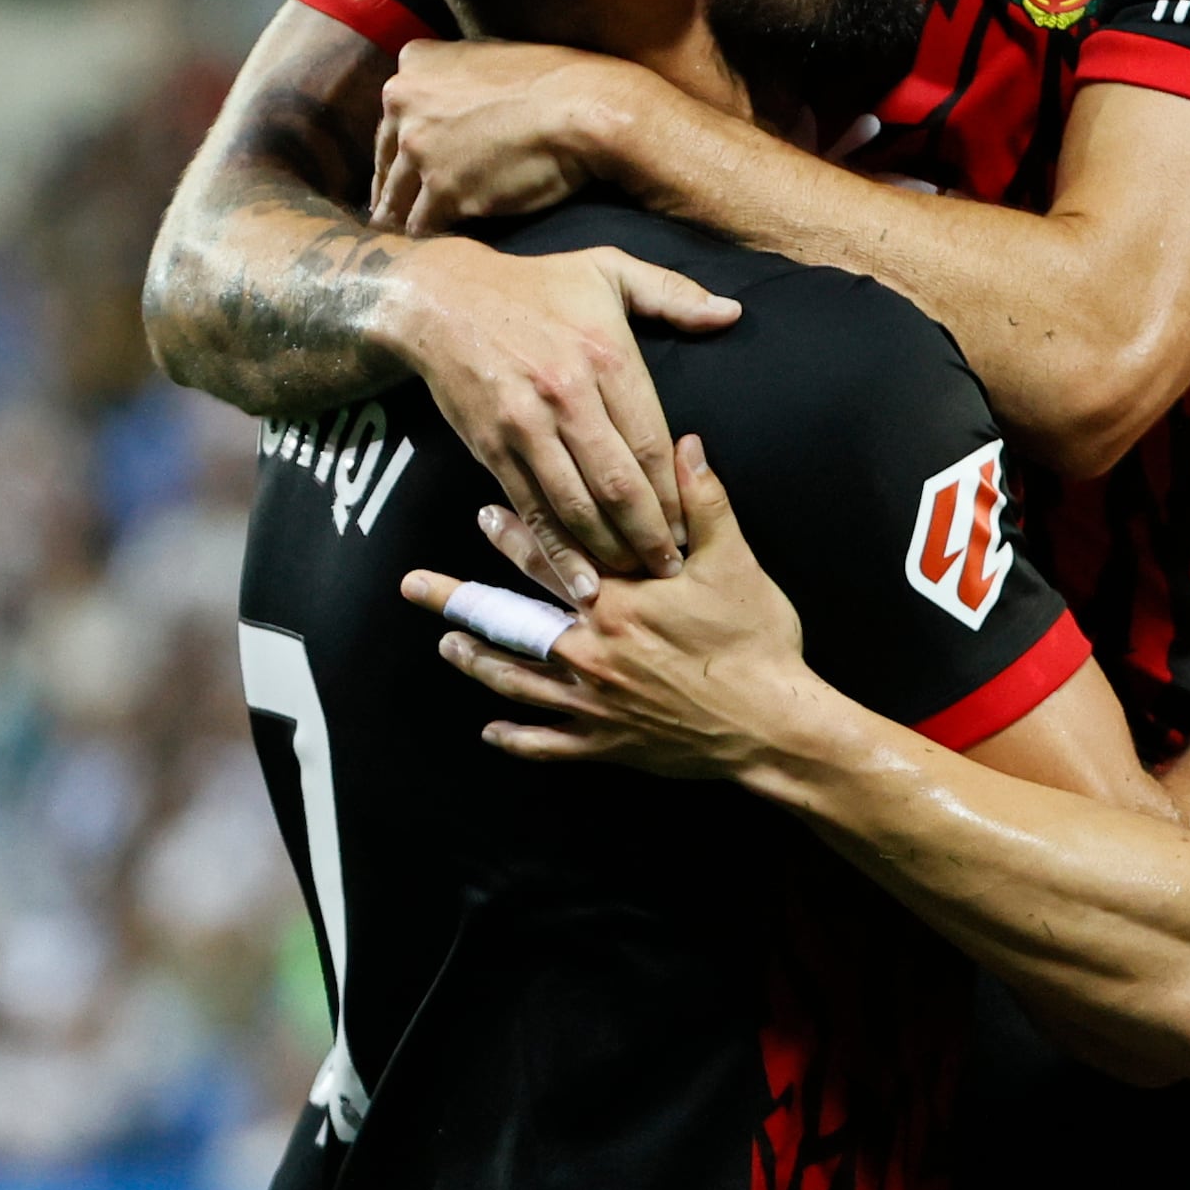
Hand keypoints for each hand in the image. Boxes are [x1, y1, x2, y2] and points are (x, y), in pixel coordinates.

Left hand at [376, 40, 640, 235]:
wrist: (583, 108)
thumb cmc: (553, 81)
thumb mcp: (489, 58)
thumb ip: (455, 78)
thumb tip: (457, 103)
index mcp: (413, 65)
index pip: (391, 120)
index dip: (400, 152)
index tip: (407, 173)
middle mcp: (403, 103)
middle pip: (385, 162)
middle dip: (395, 190)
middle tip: (401, 215)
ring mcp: (419, 148)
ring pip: (395, 199)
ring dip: (405, 222)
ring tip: (410, 244)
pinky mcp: (442, 190)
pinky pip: (419, 226)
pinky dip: (429, 240)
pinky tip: (437, 251)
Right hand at [386, 239, 742, 578]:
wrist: (441, 299)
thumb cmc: (535, 285)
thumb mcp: (607, 269)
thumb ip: (673, 294)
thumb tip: (732, 313)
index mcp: (605, 355)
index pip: (653, 442)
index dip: (677, 493)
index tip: (696, 526)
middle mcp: (567, 395)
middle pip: (620, 483)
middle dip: (651, 535)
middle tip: (674, 568)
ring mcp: (526, 426)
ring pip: (576, 505)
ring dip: (610, 551)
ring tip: (638, 579)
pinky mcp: (492, 449)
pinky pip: (531, 509)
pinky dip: (556, 552)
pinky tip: (580, 582)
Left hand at [406, 440, 831, 781]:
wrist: (772, 726)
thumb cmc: (755, 644)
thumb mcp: (736, 563)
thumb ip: (704, 503)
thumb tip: (686, 445)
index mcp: (619, 601)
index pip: (551, 561)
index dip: (512, 536)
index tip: (483, 515)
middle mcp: (593, 651)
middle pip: (510, 622)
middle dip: (459, 602)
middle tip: (416, 587)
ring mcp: (595, 704)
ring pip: (518, 681)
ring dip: (477, 662)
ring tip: (448, 645)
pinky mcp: (608, 744)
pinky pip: (549, 744)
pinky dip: (517, 738)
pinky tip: (492, 731)